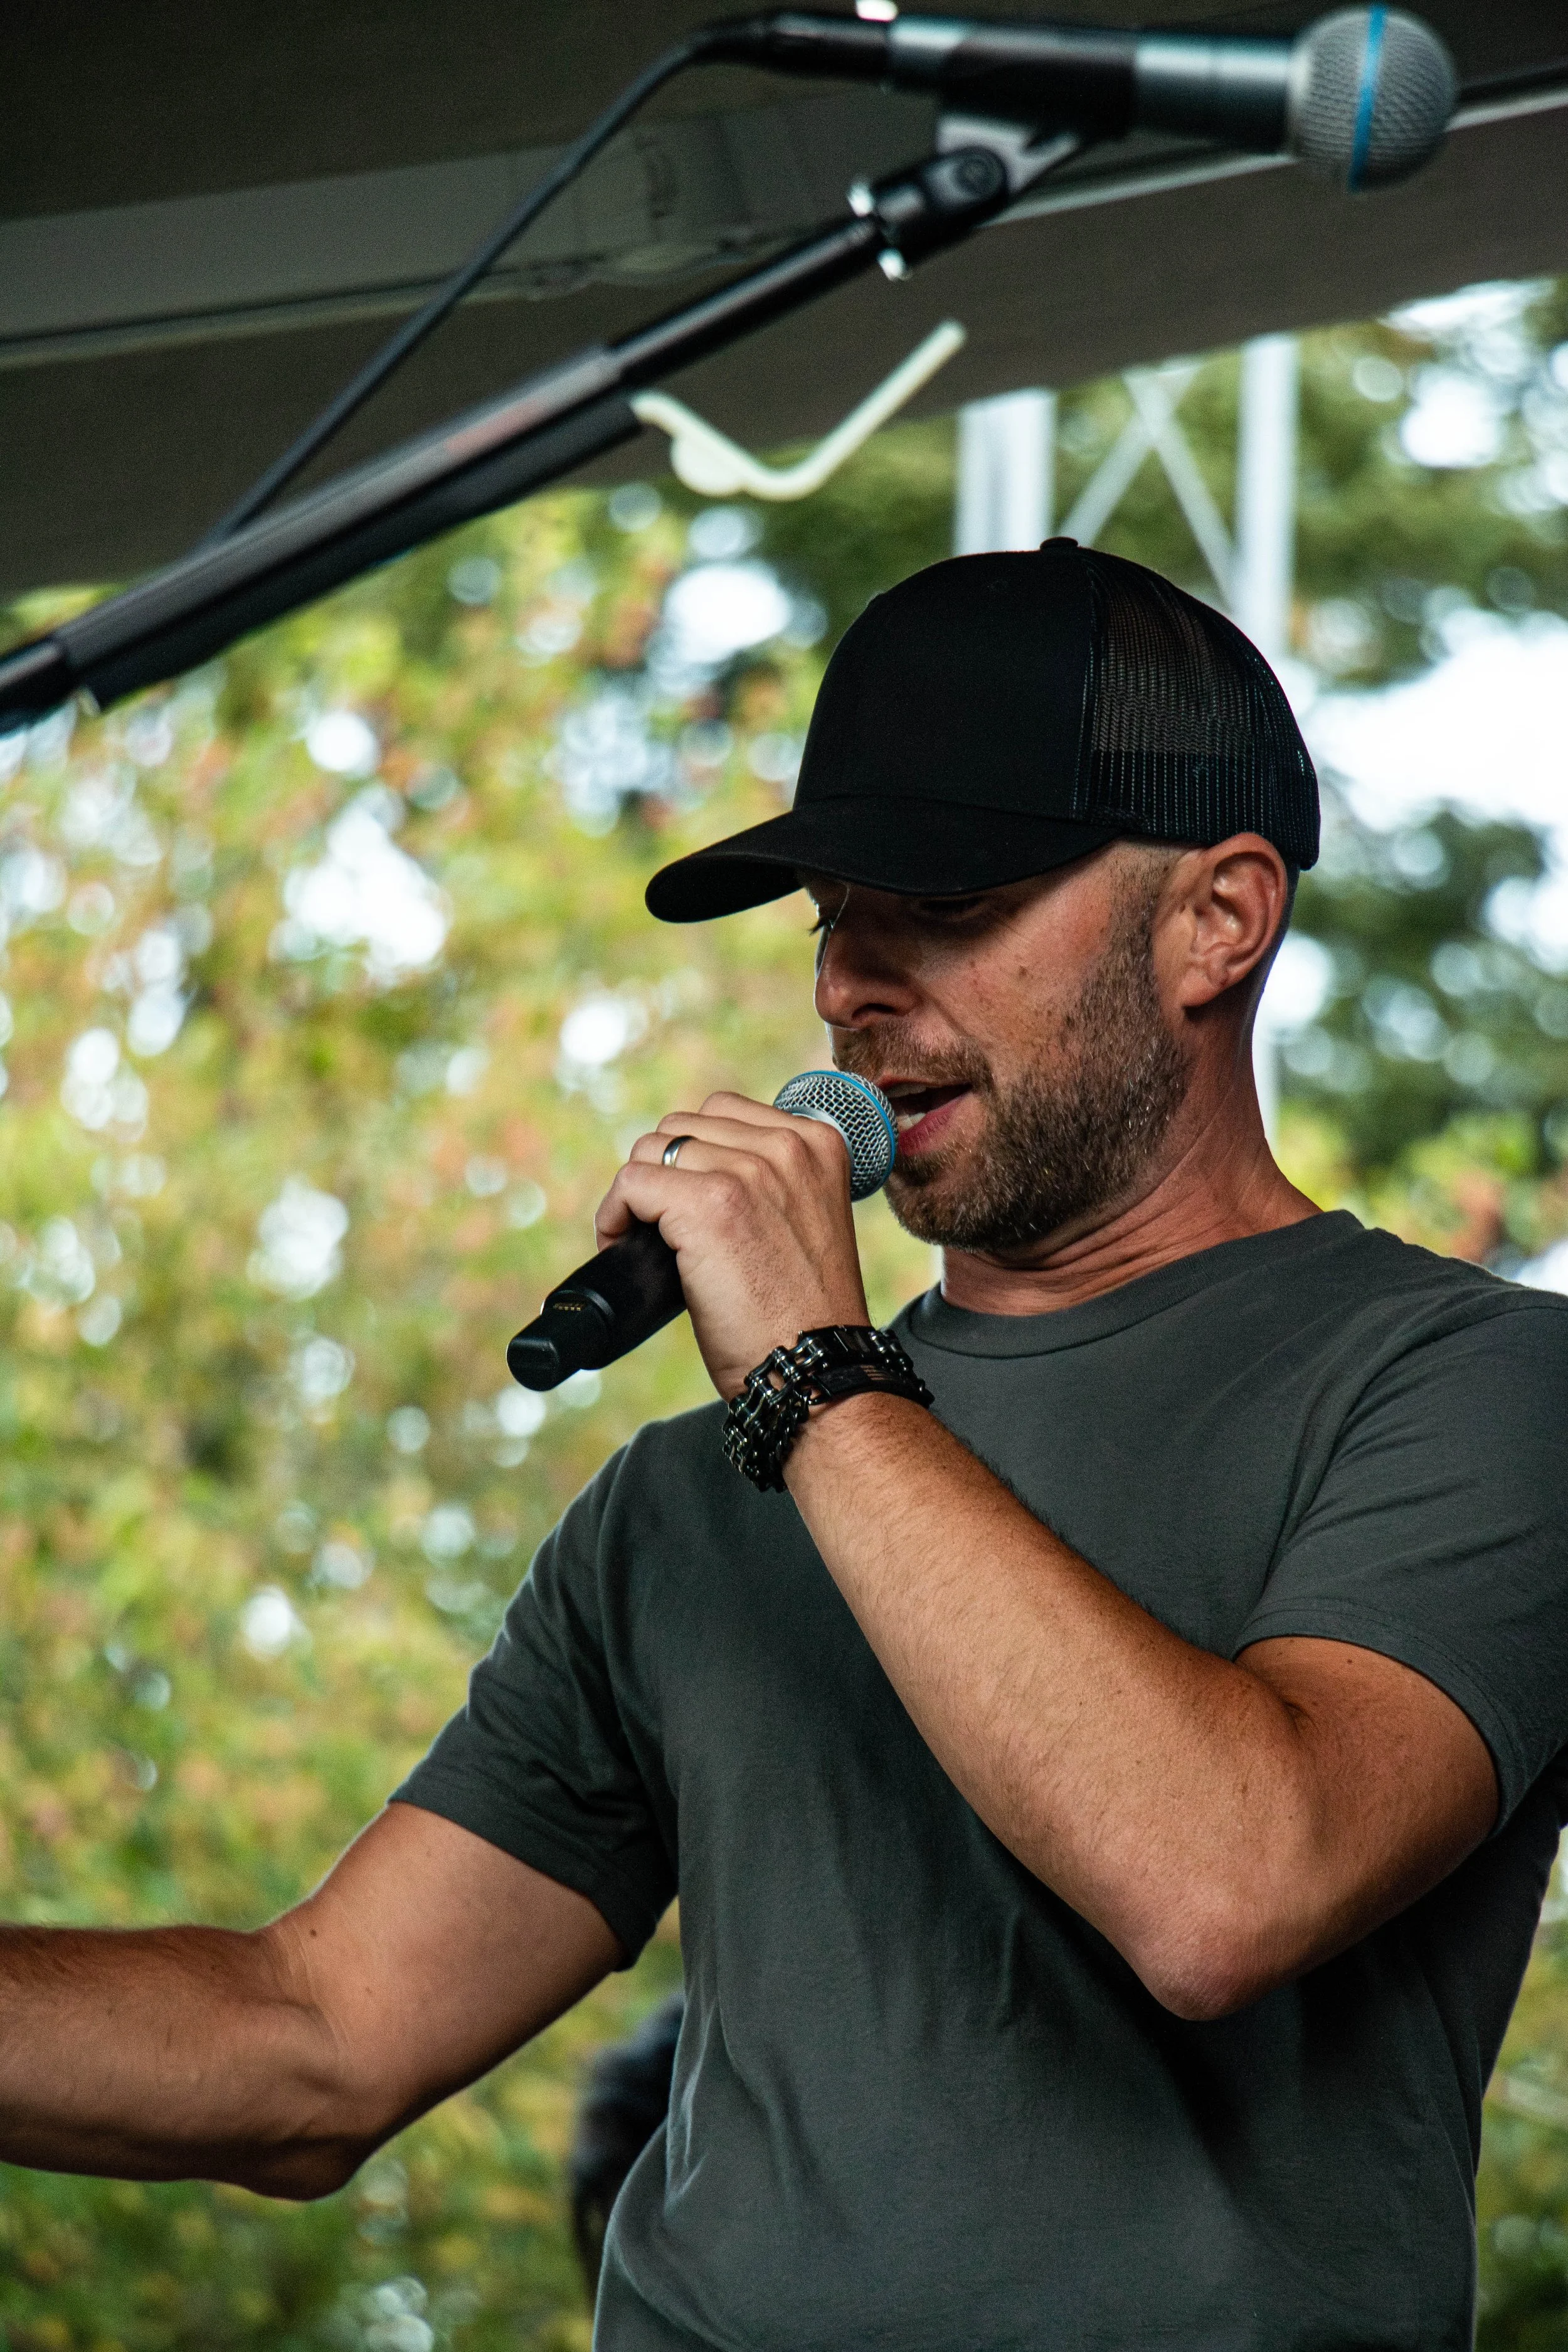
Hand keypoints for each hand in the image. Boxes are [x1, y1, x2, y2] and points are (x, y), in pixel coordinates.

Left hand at [596, 1092, 871, 1397]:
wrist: (814, 1367)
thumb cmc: (802, 1314)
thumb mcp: (802, 1221)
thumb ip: (766, 1181)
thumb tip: (687, 1167)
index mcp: (817, 1143)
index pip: (722, 1113)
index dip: (691, 1157)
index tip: (687, 1205)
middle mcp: (788, 1146)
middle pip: (681, 1127)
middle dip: (662, 1175)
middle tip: (662, 1229)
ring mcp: (748, 1171)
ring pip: (650, 1150)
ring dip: (637, 1196)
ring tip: (644, 1241)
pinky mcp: (708, 1203)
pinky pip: (631, 1182)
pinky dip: (614, 1216)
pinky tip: (622, 1247)